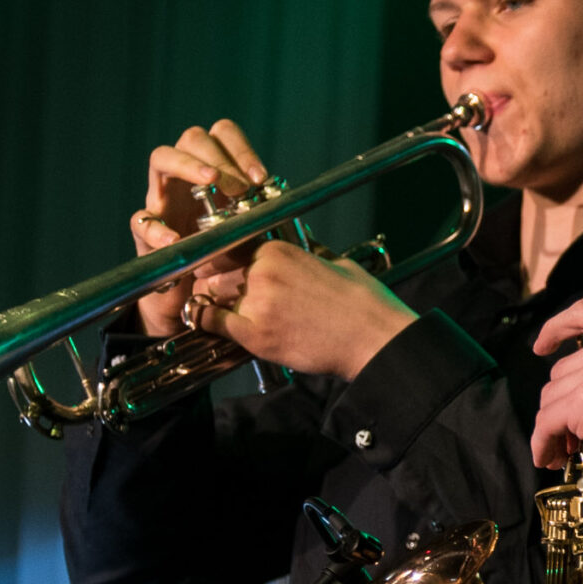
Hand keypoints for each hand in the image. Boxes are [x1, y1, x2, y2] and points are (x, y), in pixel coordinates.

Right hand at [131, 120, 270, 338]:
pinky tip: (176, 237)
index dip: (241, 149)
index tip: (261, 177)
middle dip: (219, 156)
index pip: (222, 135)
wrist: (197, 300)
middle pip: (192, 138)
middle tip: (239, 186)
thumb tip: (291, 203)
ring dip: (188, 165)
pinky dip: (157, 227)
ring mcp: (162, 200)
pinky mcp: (145, 232)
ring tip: (211, 183)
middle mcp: (185, 179)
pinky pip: (141, 220)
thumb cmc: (229, 259)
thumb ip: (265, 212)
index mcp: (214, 174)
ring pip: (161, 158)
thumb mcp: (251, 231)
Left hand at [194, 241, 417, 379]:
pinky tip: (207, 322)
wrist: (377, 339)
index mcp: (279, 251)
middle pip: (217, 273)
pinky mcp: (256, 335)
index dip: (221, 260)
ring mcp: (257, 304)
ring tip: (218, 309)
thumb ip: (308, 253)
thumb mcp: (336, 262)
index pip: (230, 248)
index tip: (219, 268)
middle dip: (214, 282)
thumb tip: (301, 244)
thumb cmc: (364, 304)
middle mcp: (262, 272)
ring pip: (213, 296)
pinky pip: (212, 322)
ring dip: (214, 302)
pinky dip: (206, 321)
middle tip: (217, 292)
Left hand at [531, 298, 582, 500]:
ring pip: (551, 399)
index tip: (542, 345)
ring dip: (554, 428)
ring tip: (569, 451)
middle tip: (575, 434)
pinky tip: (551, 459)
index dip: (556, 328)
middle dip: (564, 403)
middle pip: (563, 371)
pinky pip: (545, 423)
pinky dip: (542, 444)